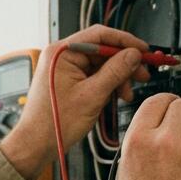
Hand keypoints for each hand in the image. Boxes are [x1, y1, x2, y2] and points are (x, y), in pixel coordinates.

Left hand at [0, 25, 150, 178]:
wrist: (37, 143)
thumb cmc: (54, 123)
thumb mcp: (92, 95)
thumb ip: (115, 71)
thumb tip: (133, 55)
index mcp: (61, 52)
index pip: (99, 35)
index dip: (125, 41)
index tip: (143, 50)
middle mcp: (61, 56)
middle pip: (102, 50)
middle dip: (124, 63)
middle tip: (141, 73)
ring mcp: (64, 68)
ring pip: (100, 64)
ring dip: (118, 77)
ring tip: (126, 93)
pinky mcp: (68, 80)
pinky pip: (94, 75)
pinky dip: (108, 84)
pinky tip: (116, 95)